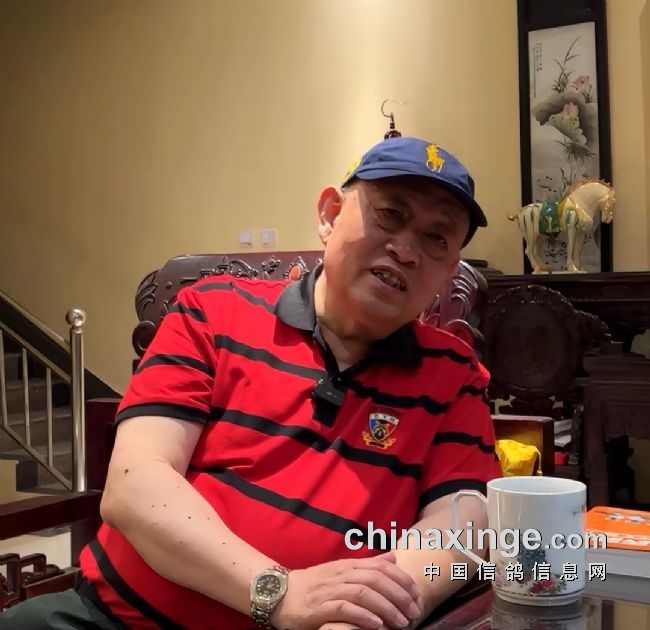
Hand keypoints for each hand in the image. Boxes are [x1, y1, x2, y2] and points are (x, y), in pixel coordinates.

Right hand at [271, 552, 420, 629]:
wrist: (280, 594)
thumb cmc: (314, 584)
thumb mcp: (342, 569)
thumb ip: (368, 564)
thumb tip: (393, 556)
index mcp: (348, 564)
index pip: (380, 566)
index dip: (401, 578)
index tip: (416, 593)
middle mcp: (341, 573)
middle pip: (375, 579)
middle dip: (398, 595)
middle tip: (414, 611)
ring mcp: (330, 589)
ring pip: (363, 593)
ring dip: (386, 607)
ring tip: (401, 621)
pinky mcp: (319, 607)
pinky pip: (345, 609)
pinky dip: (363, 616)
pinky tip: (377, 625)